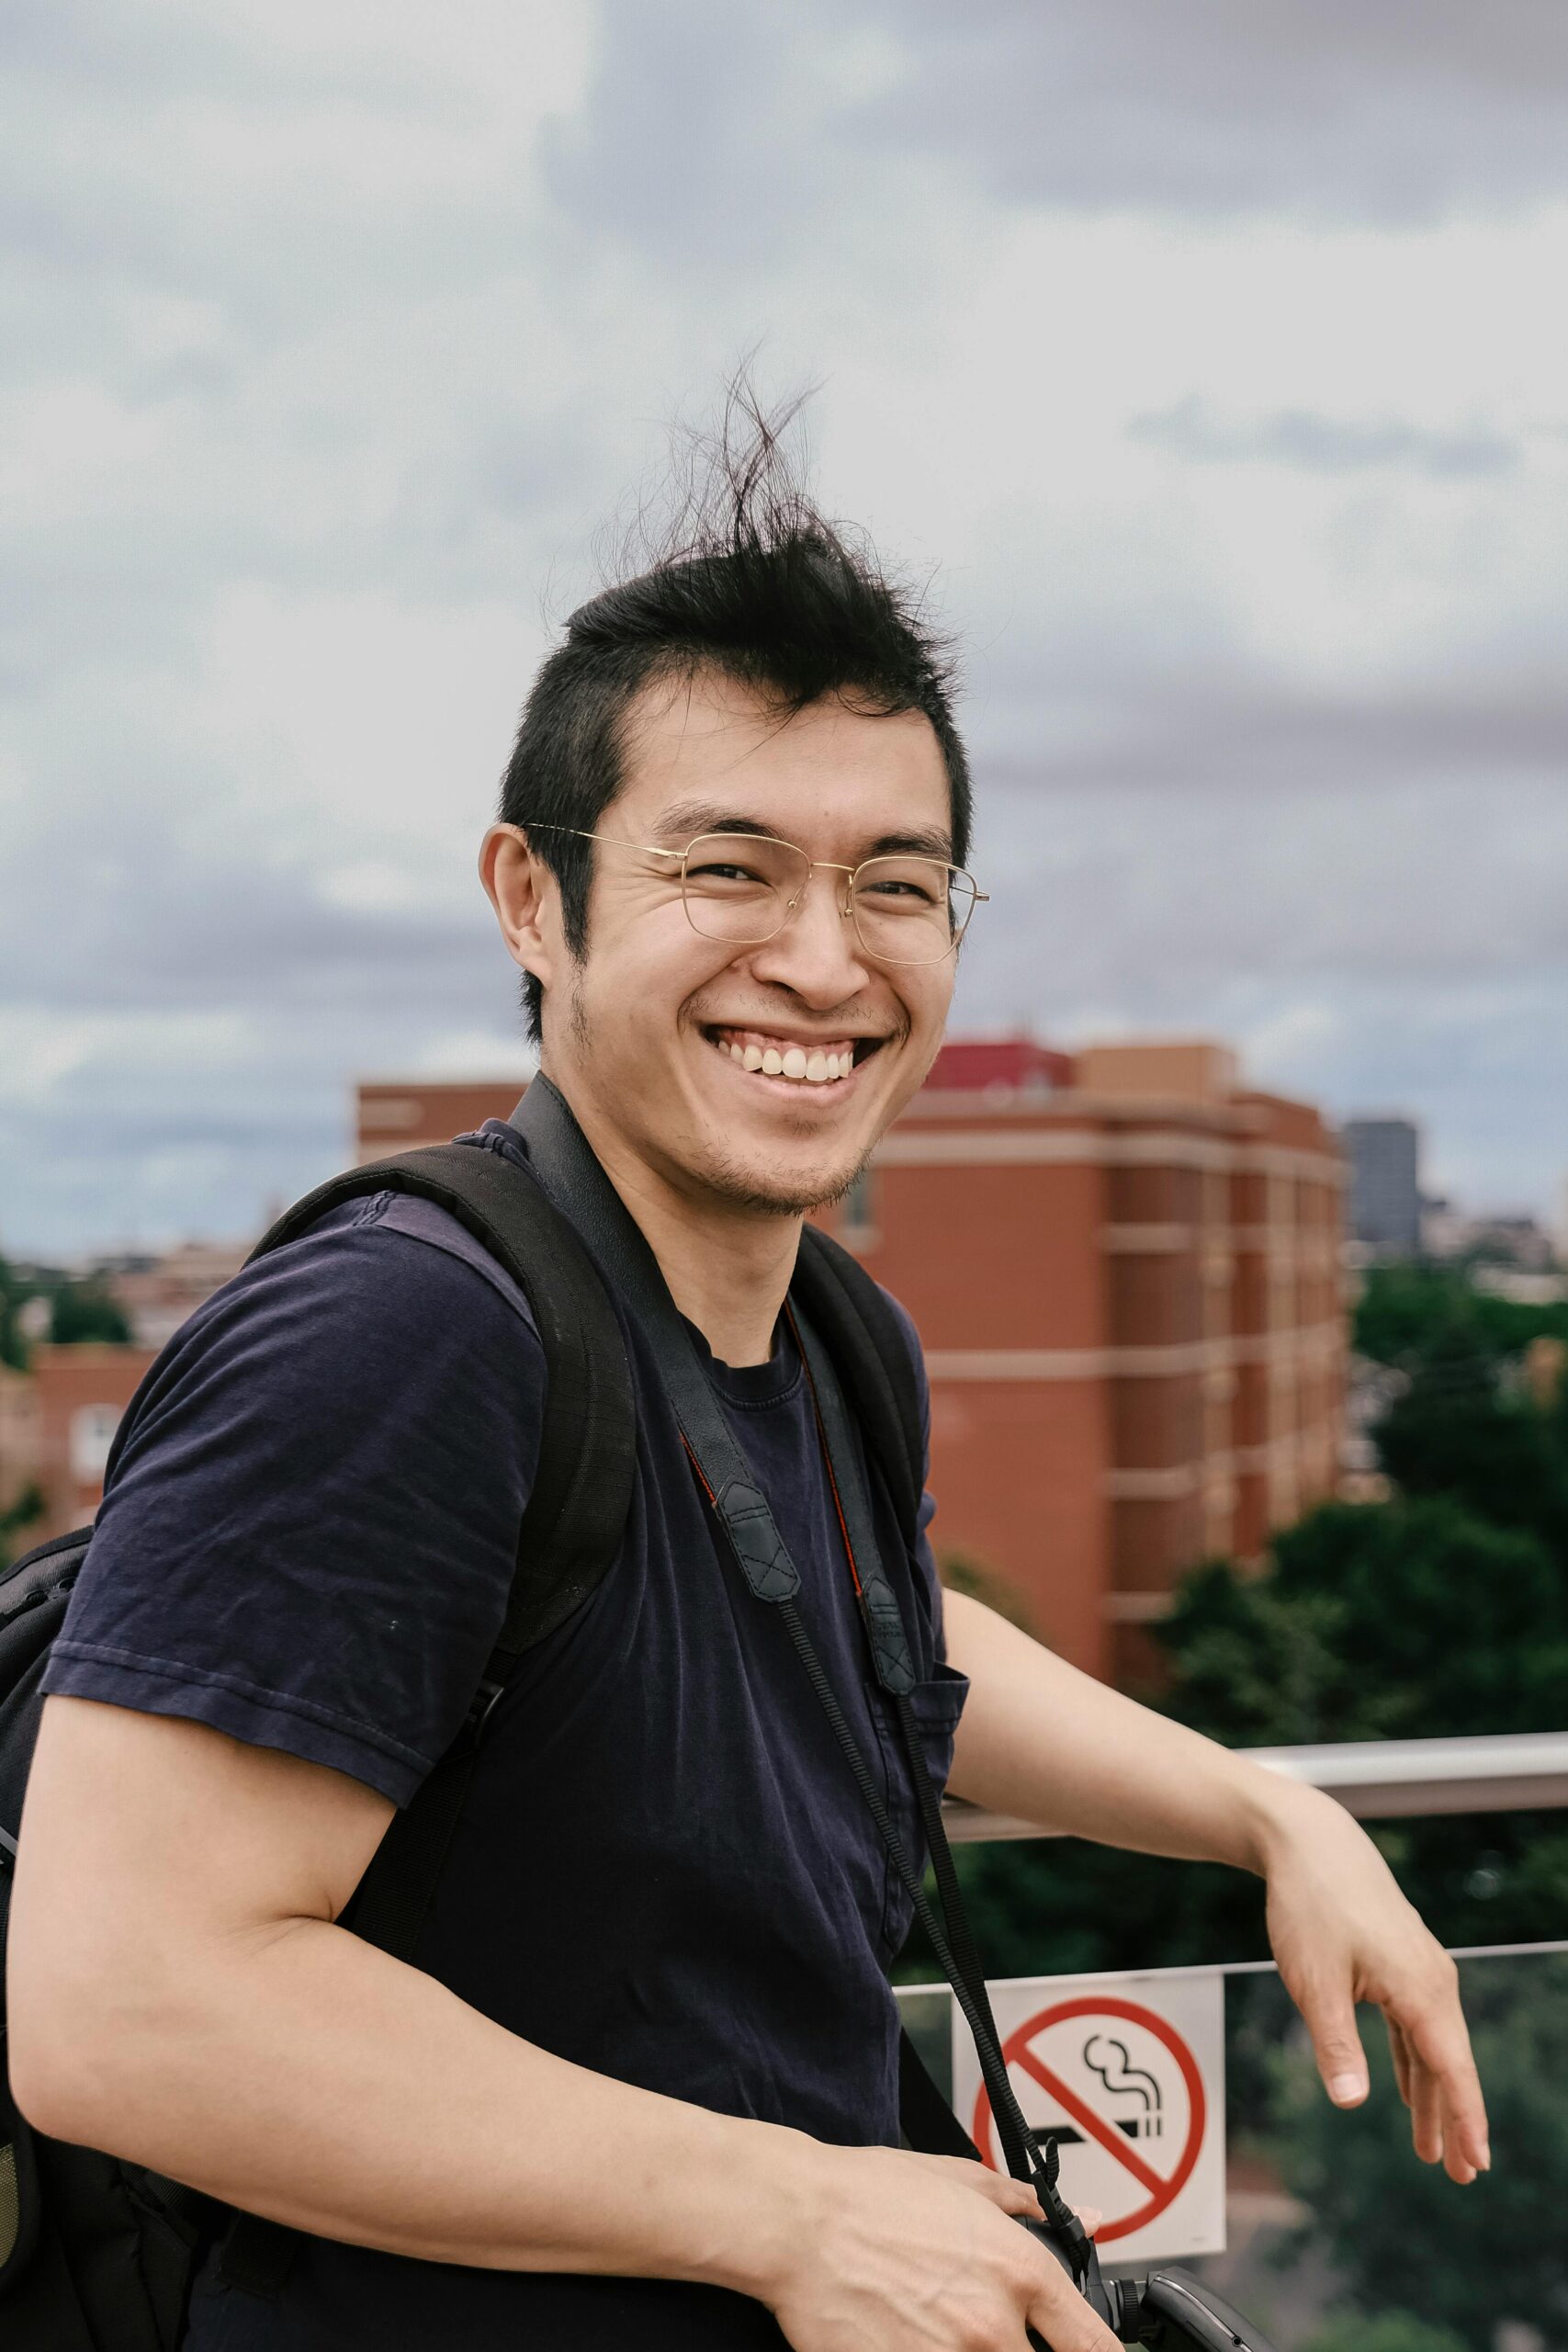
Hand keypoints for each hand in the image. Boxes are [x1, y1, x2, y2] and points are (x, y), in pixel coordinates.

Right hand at [764, 2141, 1117, 2351]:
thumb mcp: (961, 2180)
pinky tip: (912, 2343)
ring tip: (943, 2331)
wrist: (798, 2222)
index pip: (1093, 2343)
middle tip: (984, 2328)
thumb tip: (1082, 2220)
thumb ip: (1029, 2205)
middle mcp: (993, 2327)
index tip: (1089, 2351)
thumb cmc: (870, 2195)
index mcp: (1019, 2272)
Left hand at [1259, 1785, 1489, 2183]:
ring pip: (1433, 2046)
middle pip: (1449, 2063)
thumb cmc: (1311, 1906)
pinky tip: (1412, 2092)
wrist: (1310, 1840)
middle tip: (1462, 2177)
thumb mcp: (1315, 1981)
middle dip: (1455, 2121)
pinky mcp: (1400, 1960)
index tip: (1478, 2164)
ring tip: (1433, 2151)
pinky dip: (1417, 2062)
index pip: (1452, 2069)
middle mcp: (1432, 1980)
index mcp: (1420, 1989)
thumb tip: (1351, 2104)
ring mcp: (1419, 1968)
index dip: (1466, 2120)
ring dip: (1433, 2097)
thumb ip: (1335, 2043)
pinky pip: (1416, 2024)